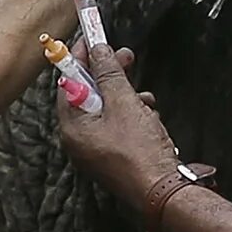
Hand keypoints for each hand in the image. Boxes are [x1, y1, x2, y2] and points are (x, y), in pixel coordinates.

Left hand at [54, 37, 184, 213]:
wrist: (163, 191)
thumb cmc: (140, 151)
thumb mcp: (124, 103)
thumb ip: (109, 73)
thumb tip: (98, 51)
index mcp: (73, 128)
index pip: (68, 83)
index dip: (81, 58)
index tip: (91, 40)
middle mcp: (80, 141)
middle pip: (89, 95)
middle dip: (110, 75)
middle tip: (125, 57)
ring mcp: (97, 150)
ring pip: (109, 110)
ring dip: (127, 97)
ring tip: (145, 97)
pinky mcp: (116, 156)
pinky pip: (120, 126)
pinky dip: (135, 116)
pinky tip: (150, 116)